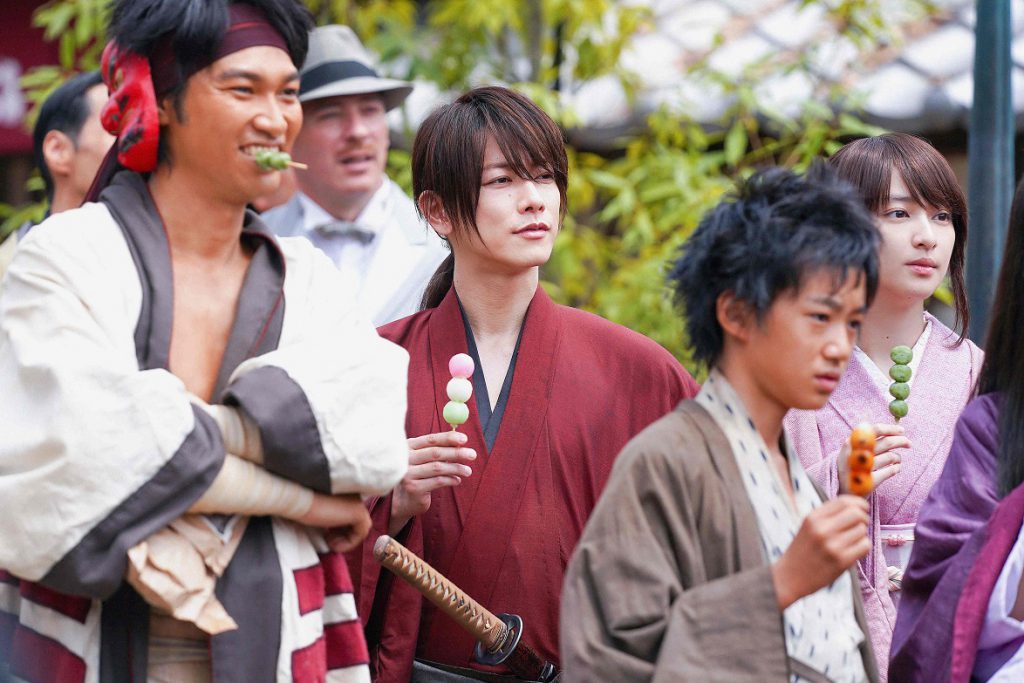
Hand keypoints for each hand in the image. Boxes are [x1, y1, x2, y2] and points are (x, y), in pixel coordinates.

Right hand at [298, 493, 370, 551]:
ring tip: (330, 543)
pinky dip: (349, 543)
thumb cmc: (304, 506)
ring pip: (360, 528)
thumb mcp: (321, 513)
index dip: (339, 529)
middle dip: (343, 535)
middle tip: (328, 541)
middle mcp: (355, 496)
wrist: (300, 500)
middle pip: (356, 522)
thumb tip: (337, 535)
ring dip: (346, 540)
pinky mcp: (359, 512)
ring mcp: (359, 503)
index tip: (326, 536)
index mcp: (346, 492)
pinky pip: (361, 533)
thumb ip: (333, 519)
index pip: (350, 515)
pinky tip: (334, 545)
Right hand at [389, 431, 476, 534]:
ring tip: (468, 471)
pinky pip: (438, 481)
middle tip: (472, 454)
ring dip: (456, 468)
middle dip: (456, 453)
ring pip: (438, 468)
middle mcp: (406, 459)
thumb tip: (460, 441)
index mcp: (409, 446)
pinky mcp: (413, 488)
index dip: (448, 438)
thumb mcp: (425, 458)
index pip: (431, 439)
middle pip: (435, 453)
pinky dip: (451, 480)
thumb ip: (438, 449)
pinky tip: (457, 480)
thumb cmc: (419, 474)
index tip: (464, 439)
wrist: (405, 499)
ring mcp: (408, 474)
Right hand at [772, 495, 869, 609]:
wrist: (788, 578)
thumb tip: (857, 505)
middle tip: (858, 526)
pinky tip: (852, 552)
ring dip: (861, 535)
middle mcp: (822, 529)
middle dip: (863, 518)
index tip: (862, 508)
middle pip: (857, 514)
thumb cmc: (802, 551)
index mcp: (812, 517)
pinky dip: (862, 547)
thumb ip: (828, 515)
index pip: (844, 501)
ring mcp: (832, 545)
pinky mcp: (841, 561)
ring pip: (862, 530)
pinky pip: (864, 546)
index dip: (858, 503)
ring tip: (849, 542)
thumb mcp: (808, 527)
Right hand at [837, 423, 907, 493]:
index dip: (891, 429)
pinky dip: (896, 468)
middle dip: (901, 441)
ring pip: (890, 457)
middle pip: (887, 443)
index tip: (902, 430)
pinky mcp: (870, 482)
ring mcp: (863, 468)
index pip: (874, 430)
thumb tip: (886, 425)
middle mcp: (856, 453)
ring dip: (898, 457)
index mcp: (851, 442)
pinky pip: (890, 471)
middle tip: (908, 443)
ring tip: (897, 460)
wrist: (841, 490)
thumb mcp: (851, 449)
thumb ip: (865, 438)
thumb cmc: (850, 465)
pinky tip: (895, 469)